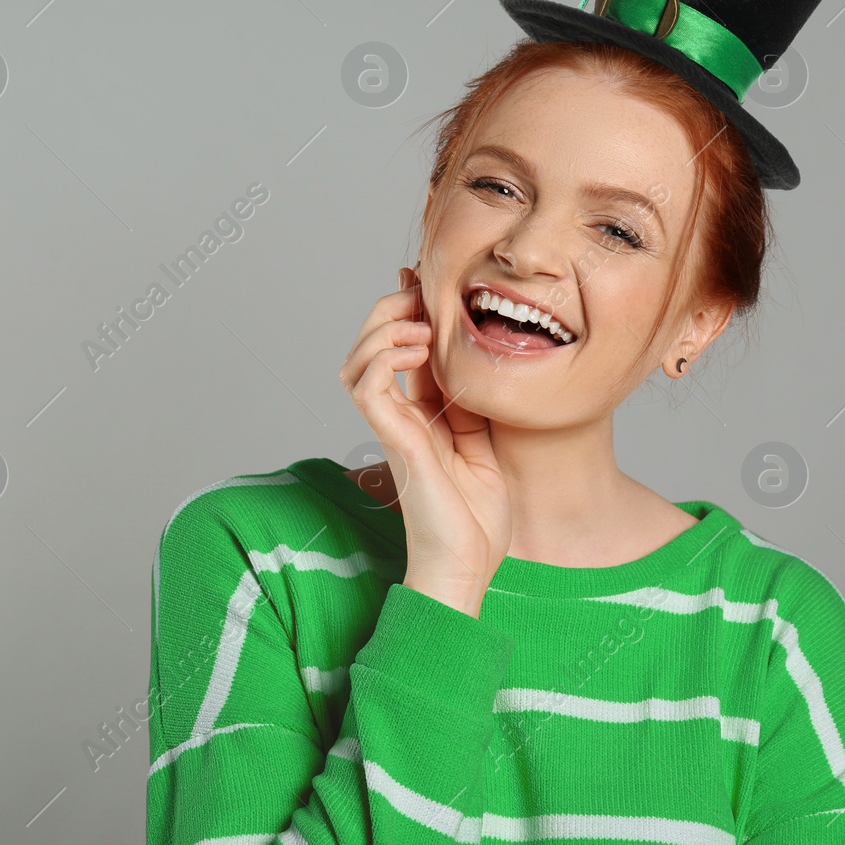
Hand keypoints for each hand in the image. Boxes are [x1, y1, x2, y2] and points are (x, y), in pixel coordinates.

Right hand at [339, 266, 511, 616]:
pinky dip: (385, 356)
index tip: (427, 278)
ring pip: (358, 359)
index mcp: (422, 412)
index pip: (402, 346)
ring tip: (420, 324)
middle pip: (370, 345)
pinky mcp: (394, 439)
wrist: (469, 565)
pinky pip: (367, 385)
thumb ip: (473, 401)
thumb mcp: (486, 441)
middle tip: (422, 293)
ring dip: (384, 328)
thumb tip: (473, 356)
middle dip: (391, 308)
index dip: (409, 307)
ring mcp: (392, 426)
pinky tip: (417, 351)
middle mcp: (400, 415)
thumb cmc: (477, 517)